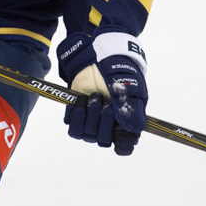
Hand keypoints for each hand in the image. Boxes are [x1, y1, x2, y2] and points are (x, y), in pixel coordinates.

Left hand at [56, 31, 148, 155]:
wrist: (99, 58)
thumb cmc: (120, 73)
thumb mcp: (131, 89)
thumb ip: (133, 110)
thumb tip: (132, 130)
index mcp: (126, 124)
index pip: (124, 147)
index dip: (121, 144)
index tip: (119, 132)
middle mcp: (108, 127)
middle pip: (103, 141)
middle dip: (104, 120)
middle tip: (106, 102)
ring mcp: (92, 122)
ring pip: (87, 135)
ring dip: (91, 115)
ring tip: (95, 97)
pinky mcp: (76, 116)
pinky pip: (73, 127)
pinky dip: (77, 114)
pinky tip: (82, 100)